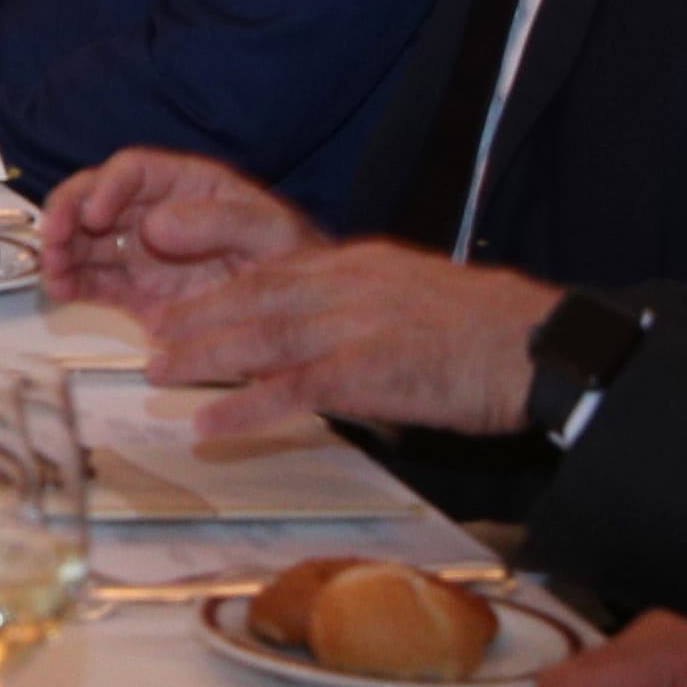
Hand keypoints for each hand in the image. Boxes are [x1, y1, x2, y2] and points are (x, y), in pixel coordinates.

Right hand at [40, 144, 321, 312]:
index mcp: (187, 186)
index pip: (132, 171)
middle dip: (68, 214)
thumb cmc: (295, 265)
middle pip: (94, 200)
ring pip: (85, 241)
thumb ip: (218, 222)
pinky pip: (93, 282)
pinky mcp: (137, 294)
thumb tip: (154, 224)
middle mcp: (155, 214)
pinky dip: (71, 284)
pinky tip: (61, 290)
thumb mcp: (271, 233)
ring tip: (55, 269)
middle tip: (55, 237)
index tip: (98, 213)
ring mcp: (142, 255)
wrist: (305, 322)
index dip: (106, 186)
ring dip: (61, 249)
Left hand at [133, 240, 563, 441]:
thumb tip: (321, 319)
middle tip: (151, 335)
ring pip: (259, 335)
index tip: (178, 297)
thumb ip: (359, 299)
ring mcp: (353, 327)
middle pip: (251, 295)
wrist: (536, 344)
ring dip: (202, 354)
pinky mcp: (369, 373)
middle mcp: (344, 286)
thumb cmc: (482, 328)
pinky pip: (293, 389)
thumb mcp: (411, 292)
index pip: (269, 267)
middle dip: (195, 315)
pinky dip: (244, 405)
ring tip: (155, 370)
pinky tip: (208, 421)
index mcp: (353, 264)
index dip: (216, 282)